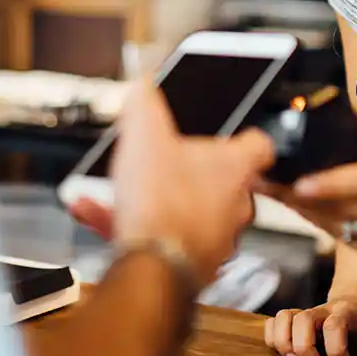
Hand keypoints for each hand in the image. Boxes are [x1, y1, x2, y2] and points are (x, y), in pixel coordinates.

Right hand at [68, 82, 275, 284]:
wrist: (152, 268)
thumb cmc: (162, 203)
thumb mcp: (144, 135)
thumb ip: (144, 104)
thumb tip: (142, 86)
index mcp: (235, 168)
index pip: (259, 145)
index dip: (243, 135)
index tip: (230, 132)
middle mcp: (235, 205)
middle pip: (220, 179)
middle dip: (187, 169)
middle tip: (159, 159)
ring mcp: (217, 238)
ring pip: (186, 209)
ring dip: (153, 197)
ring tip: (118, 189)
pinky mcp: (193, 264)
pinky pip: (163, 236)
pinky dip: (133, 224)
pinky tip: (96, 213)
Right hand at [263, 296, 356, 355]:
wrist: (356, 298)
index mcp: (346, 312)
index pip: (334, 325)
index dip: (337, 349)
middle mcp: (322, 310)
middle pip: (303, 319)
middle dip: (305, 347)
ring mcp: (306, 313)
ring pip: (283, 317)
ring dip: (284, 342)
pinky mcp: (294, 319)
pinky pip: (273, 322)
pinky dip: (272, 337)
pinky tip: (286, 351)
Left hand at [277, 110, 356, 265]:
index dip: (329, 184)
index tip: (298, 181)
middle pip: (340, 207)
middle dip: (295, 193)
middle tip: (258, 175)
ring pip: (335, 225)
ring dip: (298, 208)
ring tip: (265, 187)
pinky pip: (343, 237)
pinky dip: (317, 221)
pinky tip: (294, 203)